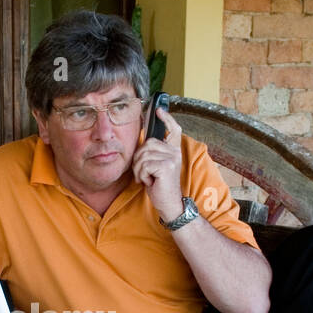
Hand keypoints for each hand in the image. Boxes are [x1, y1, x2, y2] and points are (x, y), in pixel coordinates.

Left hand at [130, 107, 183, 222]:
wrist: (169, 203)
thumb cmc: (160, 186)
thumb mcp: (156, 166)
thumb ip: (153, 153)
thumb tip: (144, 139)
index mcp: (173, 150)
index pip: (173, 129)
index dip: (166, 118)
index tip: (159, 109)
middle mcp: (175, 152)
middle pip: (147, 144)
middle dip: (138, 159)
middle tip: (143, 172)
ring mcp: (172, 158)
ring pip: (143, 155)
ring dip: (139, 170)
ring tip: (146, 178)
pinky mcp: (166, 166)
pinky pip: (144, 165)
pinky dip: (142, 176)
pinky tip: (149, 182)